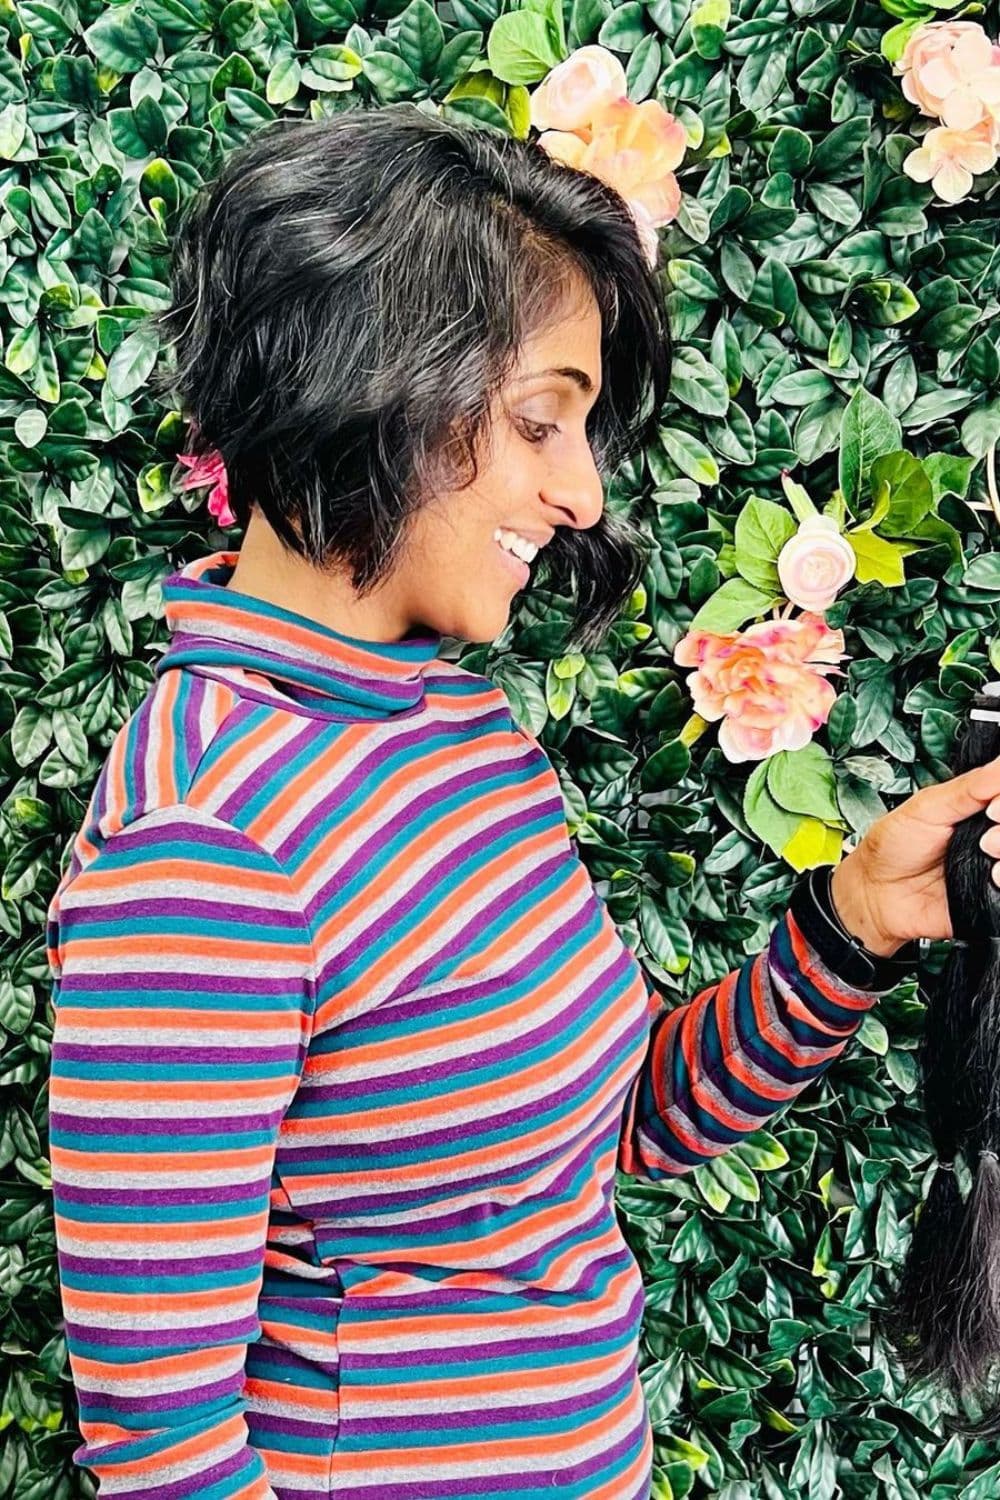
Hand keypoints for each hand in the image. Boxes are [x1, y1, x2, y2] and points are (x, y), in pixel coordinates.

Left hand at [830, 756, 999, 955]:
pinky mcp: (993, 898)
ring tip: (986, 851)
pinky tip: (991, 878)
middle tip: (985, 833)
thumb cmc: (893, 849)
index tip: (992, 806)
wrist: (876, 896)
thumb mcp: (928, 807)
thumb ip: (969, 788)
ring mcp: (995, 867)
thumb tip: (999, 765)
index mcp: (981, 809)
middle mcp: (994, 837)